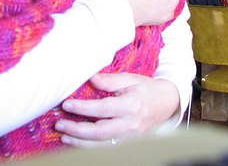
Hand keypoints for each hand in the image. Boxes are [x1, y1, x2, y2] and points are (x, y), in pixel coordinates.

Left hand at [54, 72, 179, 148]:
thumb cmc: (146, 88)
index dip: (83, 108)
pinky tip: (78, 143)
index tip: (66, 104)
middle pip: (100, 132)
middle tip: (60, 124)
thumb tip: (91, 78)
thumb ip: (111, 80)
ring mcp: (131, 138)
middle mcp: (131, 125)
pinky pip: (108, 148)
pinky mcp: (130, 145)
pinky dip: (91, 148)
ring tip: (64, 136)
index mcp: (131, 106)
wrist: (167, 103)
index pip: (103, 109)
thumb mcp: (131, 79)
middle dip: (77, 130)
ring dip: (81, 143)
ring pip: (103, 146)